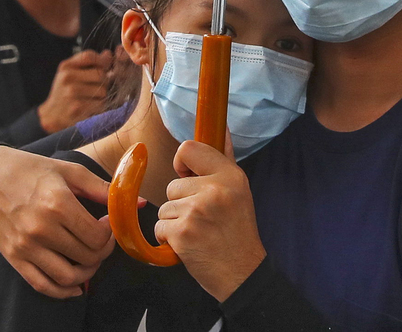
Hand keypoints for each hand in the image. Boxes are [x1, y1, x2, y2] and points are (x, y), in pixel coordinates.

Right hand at [0, 146, 115, 297]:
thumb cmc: (33, 170)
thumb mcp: (71, 172)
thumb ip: (105, 189)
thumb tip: (139, 202)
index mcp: (57, 203)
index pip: (98, 236)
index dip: (111, 234)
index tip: (107, 224)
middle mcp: (40, 228)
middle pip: (87, 256)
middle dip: (103, 250)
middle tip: (102, 239)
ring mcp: (25, 246)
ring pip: (68, 277)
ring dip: (88, 272)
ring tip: (91, 257)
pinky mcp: (13, 258)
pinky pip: (42, 285)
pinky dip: (62, 291)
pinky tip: (75, 285)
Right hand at [37, 50, 112, 132]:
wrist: (52, 115)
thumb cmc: (65, 91)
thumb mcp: (72, 72)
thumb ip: (90, 63)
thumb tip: (108, 54)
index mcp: (65, 66)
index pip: (89, 56)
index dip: (100, 61)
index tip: (102, 67)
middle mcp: (67, 78)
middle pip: (100, 73)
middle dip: (103, 81)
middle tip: (95, 86)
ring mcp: (71, 93)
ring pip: (103, 90)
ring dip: (101, 96)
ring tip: (90, 98)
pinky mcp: (78, 108)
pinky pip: (101, 104)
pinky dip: (99, 107)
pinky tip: (89, 107)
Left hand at [155, 140, 265, 301]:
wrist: (241, 271)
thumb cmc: (238, 231)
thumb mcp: (239, 191)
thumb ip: (225, 160)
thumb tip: (221, 128)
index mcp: (230, 175)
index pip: (189, 148)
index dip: (183, 163)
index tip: (190, 177)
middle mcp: (214, 189)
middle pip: (173, 184)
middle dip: (181, 202)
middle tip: (203, 217)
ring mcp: (196, 211)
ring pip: (164, 206)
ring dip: (175, 221)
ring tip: (198, 231)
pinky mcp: (182, 232)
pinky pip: (159, 226)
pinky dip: (169, 238)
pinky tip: (189, 244)